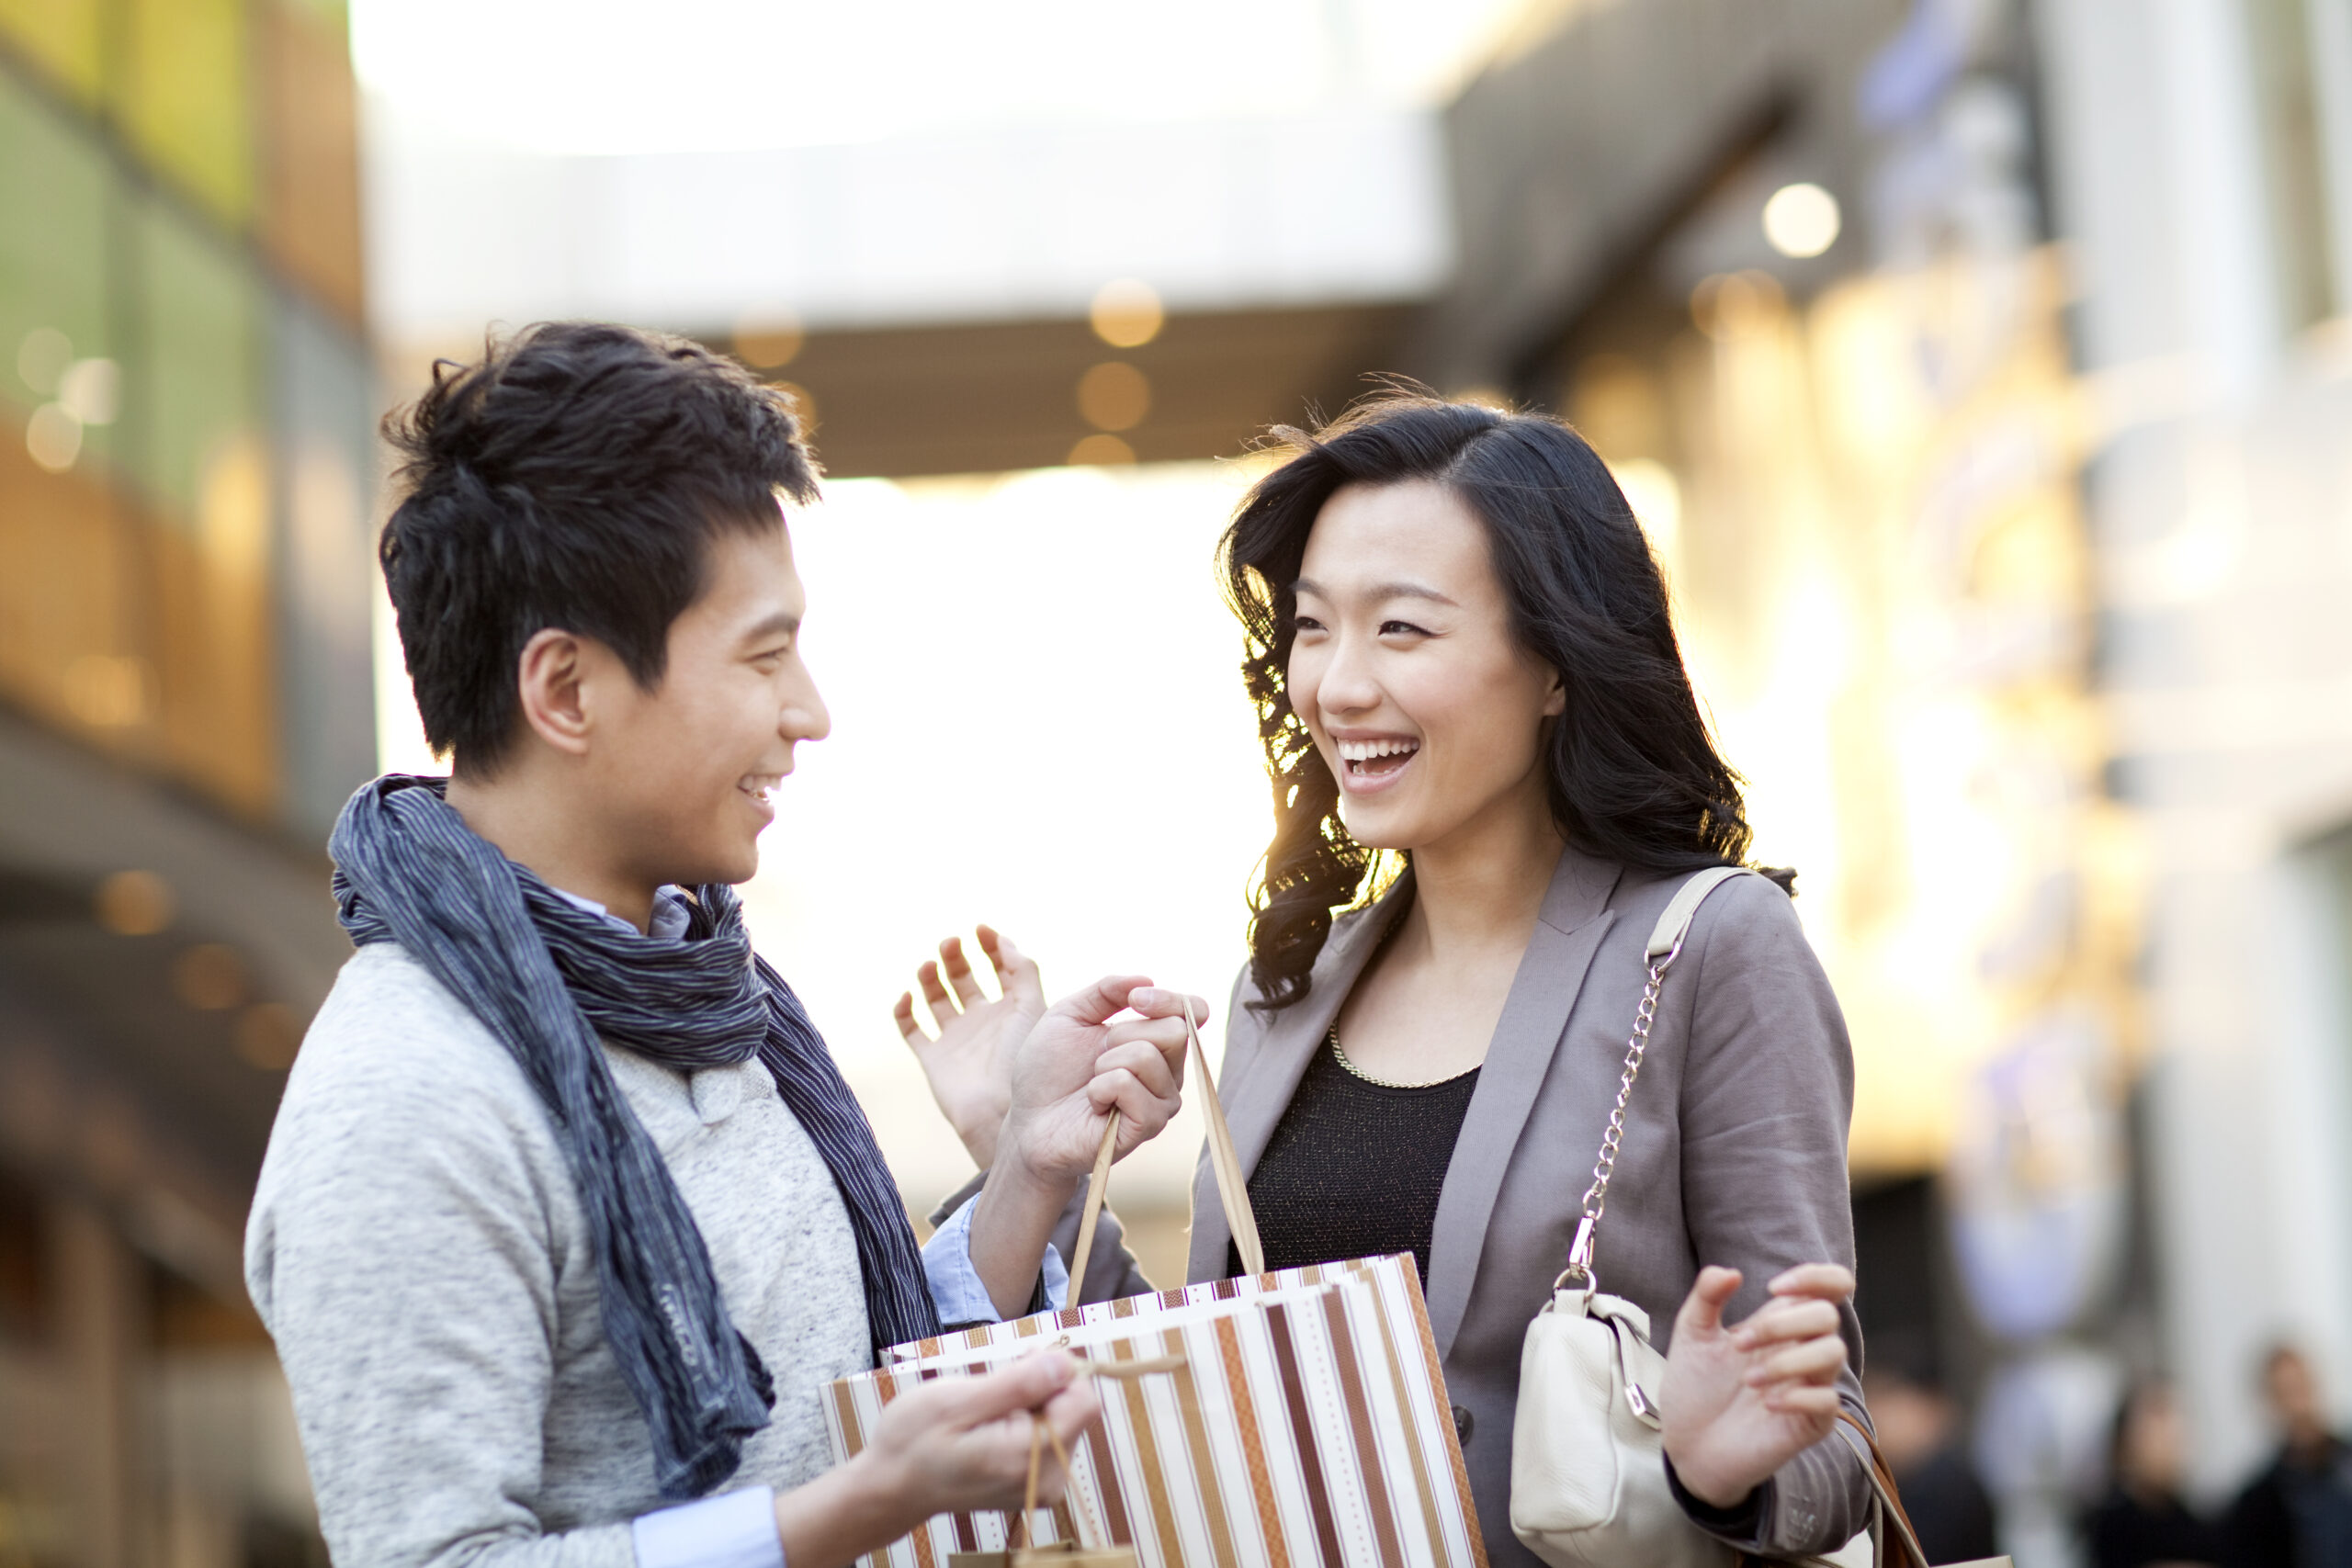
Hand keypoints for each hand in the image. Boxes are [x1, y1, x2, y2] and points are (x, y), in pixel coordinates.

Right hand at [865, 1352, 1098, 1517]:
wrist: (892, 1486)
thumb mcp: (957, 1401)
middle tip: (994, 1386)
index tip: (1021, 1361)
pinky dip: (1027, 1419)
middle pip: (1076, 1408)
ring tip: (987, 1408)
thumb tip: (1066, 1363)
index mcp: (1028, 1457)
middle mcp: (1046, 1478)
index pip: (1084, 1400)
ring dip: (1033, 1402)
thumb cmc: (914, 1440)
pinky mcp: (1036, 1483)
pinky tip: (993, 1424)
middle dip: (1042, 1386)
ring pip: (1064, 1419)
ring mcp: (1043, 1485)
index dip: (1059, 1370)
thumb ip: (1017, 1384)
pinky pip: (1050, 1436)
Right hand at [894, 926, 1043, 1169]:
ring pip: (936, 998)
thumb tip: (1003, 939)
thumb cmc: (1022, 1061)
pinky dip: (905, 1010)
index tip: (980, 928)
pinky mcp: (934, 1057)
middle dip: (956, 957)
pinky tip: (908, 996)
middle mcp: (982, 1021)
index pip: (999, 968)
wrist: (998, 1111)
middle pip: (964, 978)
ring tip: (928, 965)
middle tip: (951, 943)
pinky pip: (912, 1029)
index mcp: (1010, 1009)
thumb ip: (1022, 970)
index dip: (990, 946)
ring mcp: (956, 1039)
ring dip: (930, 976)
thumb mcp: (1031, 1008)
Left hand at [968, 977, 1208, 1316]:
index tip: (1135, 999)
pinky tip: (1093, 1103)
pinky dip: (1100, 1088)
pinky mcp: (1146, 1127)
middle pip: (1175, 1030)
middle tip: (1097, 1057)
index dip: (1169, 999)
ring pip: (1148, 1057)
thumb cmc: (1048, 1071)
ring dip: (1105, 1063)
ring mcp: (1161, 1102)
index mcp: (1155, 1042)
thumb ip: (1105, 991)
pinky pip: (1128, 1085)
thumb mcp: (1070, 1015)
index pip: (1192, 1011)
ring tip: (1092, 1083)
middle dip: (1123, 1033)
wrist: (1028, 1120)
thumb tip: (1145, 979)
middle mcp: (1168, 1072)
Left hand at [1660, 1264, 1853, 1509]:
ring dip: (1787, 1361)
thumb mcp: (1692, 1334)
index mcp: (1782, 1322)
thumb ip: (1706, 1296)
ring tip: (1748, 1380)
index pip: (1832, 1286)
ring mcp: (1810, 1386)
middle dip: (1782, 1323)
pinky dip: (1797, 1397)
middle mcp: (1802, 1350)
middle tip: (1739, 1344)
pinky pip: (1827, 1401)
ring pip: (1833, 1354)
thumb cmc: (1696, 1387)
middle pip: (1827, 1316)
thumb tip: (1729, 1271)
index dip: (1816, 1276)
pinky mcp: (1811, 1424)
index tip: (1773, 1287)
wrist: (1687, 1445)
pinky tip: (1766, 1404)